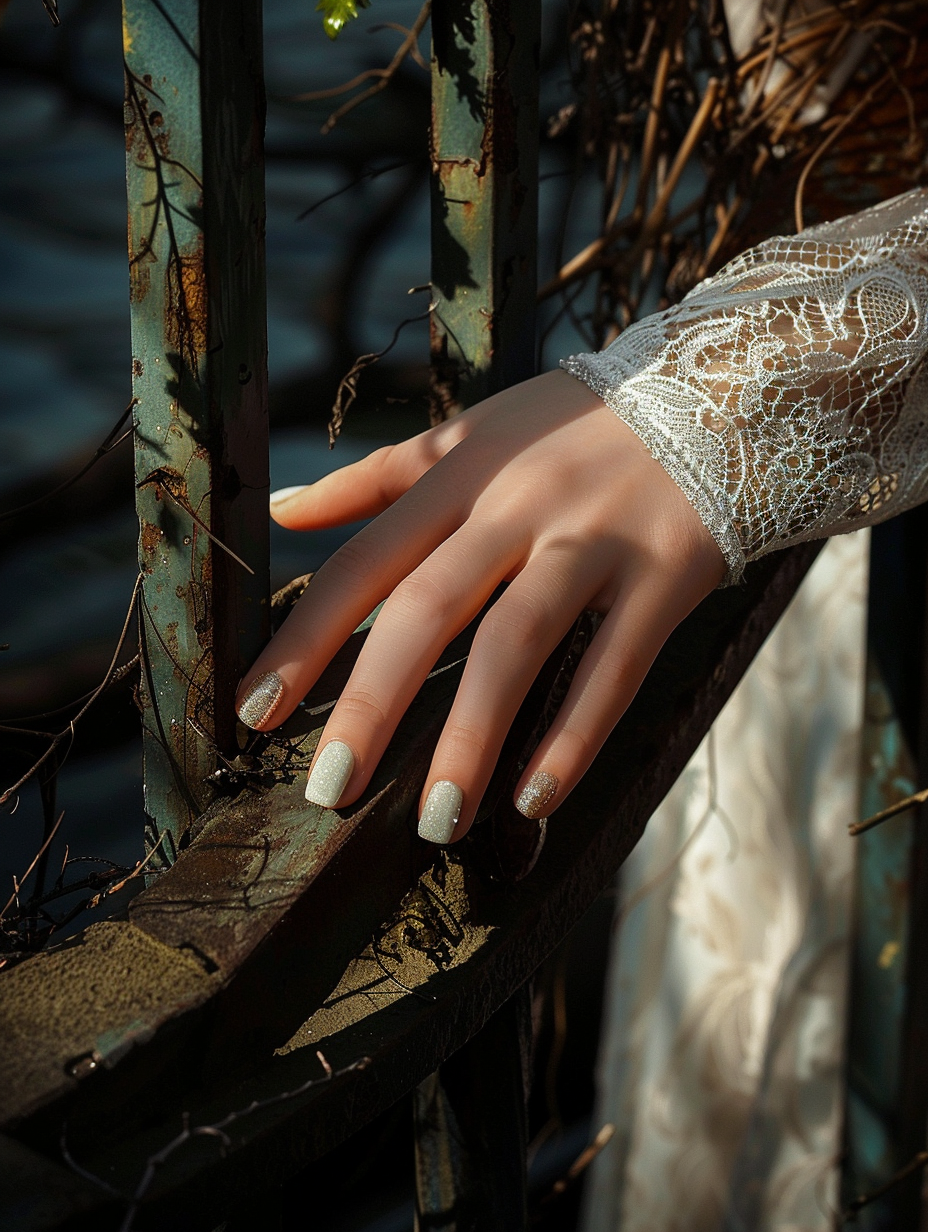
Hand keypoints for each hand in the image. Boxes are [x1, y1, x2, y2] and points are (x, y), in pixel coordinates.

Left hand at [235, 369, 725, 842]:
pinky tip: (535, 799)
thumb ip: (378, 475)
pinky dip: (574, 735)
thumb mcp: (474, 430)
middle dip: (370, 704)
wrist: (722, 387)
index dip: (305, 639)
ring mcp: (594, 540)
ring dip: (471, 737)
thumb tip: (283, 510)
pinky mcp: (664, 575)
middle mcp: (518, 504)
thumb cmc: (576, 423)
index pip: (365, 562)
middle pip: (428, 608)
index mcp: (461, 473)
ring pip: (518, 642)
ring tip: (435, 823)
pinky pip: (613, 666)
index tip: (254, 711)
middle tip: (327, 792)